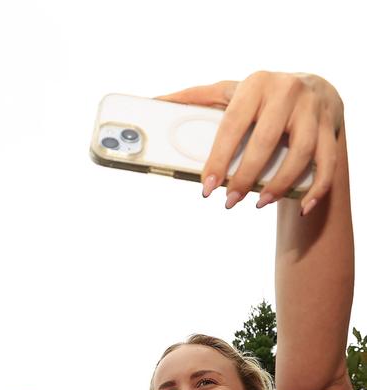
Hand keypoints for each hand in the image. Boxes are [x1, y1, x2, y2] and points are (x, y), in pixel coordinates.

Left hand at [161, 71, 343, 213]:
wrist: (315, 87)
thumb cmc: (263, 96)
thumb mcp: (232, 91)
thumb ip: (196, 98)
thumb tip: (156, 102)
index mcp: (256, 85)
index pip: (233, 125)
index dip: (219, 158)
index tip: (207, 186)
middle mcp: (288, 92)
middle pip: (265, 142)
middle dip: (245, 177)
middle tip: (229, 202)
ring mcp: (313, 111)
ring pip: (299, 154)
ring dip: (278, 185)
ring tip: (259, 203)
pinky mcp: (331, 128)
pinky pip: (327, 164)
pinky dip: (316, 189)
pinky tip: (301, 207)